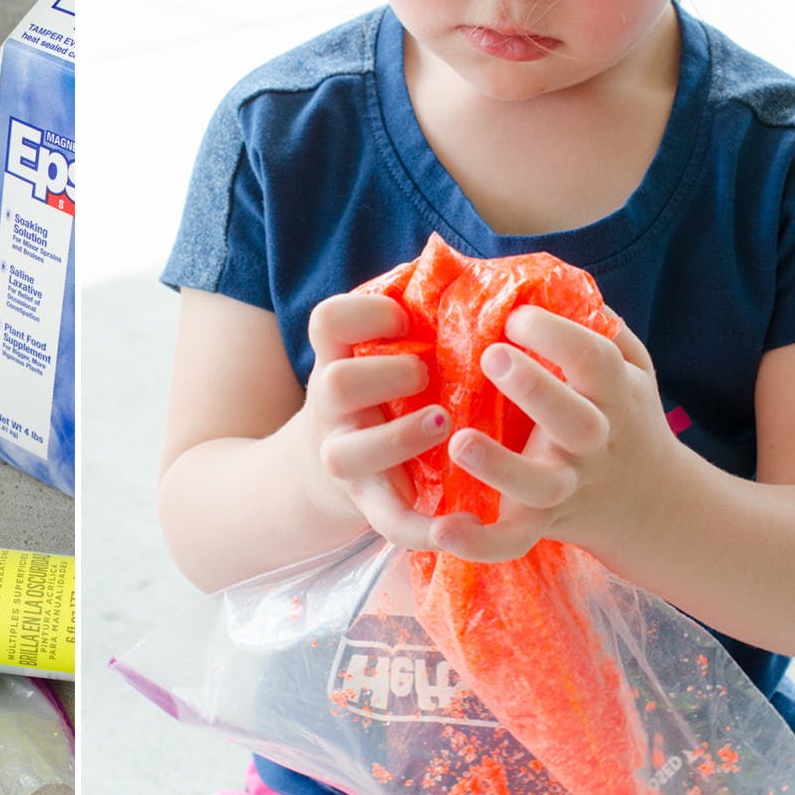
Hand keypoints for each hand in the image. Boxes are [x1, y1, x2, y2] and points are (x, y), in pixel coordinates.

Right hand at [301, 292, 451, 549]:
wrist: (332, 473)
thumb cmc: (385, 394)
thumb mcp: (382, 353)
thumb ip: (418, 314)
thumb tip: (466, 267)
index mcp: (339, 360)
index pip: (328, 322)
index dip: (366, 314)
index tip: (404, 317)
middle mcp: (333, 409)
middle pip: (334, 384)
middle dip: (385, 376)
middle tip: (427, 375)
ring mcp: (346, 457)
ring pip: (350, 454)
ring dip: (398, 438)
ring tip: (442, 425)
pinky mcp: (369, 503)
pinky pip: (385, 522)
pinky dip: (416, 527)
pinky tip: (451, 524)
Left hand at [428, 305, 678, 561]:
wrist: (651, 503)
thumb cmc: (624, 415)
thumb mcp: (630, 366)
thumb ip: (597, 324)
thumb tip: (544, 276)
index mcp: (613, 395)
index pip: (594, 360)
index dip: (557, 334)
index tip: (515, 315)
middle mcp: (593, 442)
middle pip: (574, 420)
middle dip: (535, 388)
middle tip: (491, 356)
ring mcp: (566, 485)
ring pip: (540, 485)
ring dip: (502, 466)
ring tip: (460, 442)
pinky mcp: (540, 524)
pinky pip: (512, 542)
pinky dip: (480, 543)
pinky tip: (443, 530)